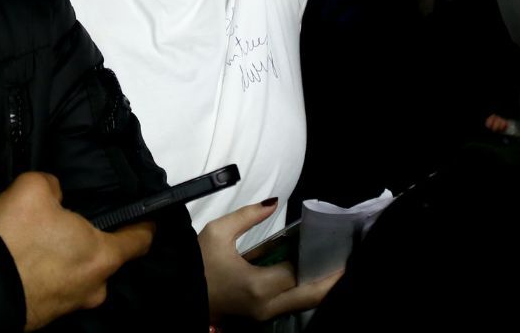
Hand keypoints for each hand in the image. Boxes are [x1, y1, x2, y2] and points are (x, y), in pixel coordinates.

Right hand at [0, 172, 152, 330]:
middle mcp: (94, 286)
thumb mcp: (33, 188)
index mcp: (103, 256)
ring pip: (79, 274)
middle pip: (105, 258)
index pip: (141, 240)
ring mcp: (71, 305)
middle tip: (69, 222)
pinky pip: (56, 287)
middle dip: (92, 240)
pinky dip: (48, 273)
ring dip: (67, 258)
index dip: (144, 223)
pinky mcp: (46, 316)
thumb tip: (55, 194)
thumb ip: (53, 184)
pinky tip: (27, 259)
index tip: (144, 215)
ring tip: (41, 241)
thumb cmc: (15, 238)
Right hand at [199, 200, 341, 320]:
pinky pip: (289, 304)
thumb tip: (274, 203)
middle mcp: (266, 306)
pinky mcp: (259, 317)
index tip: (331, 240)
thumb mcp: (217, 232)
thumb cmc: (194, 264)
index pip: (299, 272)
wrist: (174, 294)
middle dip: (331, 279)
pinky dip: (304, 291)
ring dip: (319, 286)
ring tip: (333, 264)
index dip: (316, 257)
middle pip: (310, 296)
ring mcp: (263, 315)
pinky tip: (311, 273)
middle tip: (345, 259)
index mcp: (257, 286)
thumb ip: (249, 215)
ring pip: (302, 304)